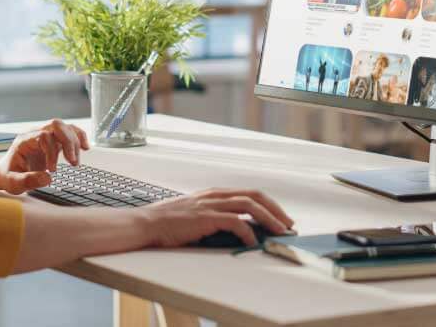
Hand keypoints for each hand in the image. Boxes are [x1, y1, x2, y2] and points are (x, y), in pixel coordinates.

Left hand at [0, 119, 89, 194]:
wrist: (5, 170)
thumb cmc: (8, 175)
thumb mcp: (12, 182)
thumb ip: (27, 181)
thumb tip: (47, 179)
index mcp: (24, 140)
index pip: (43, 136)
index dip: (51, 152)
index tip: (52, 170)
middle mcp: (36, 133)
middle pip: (56, 125)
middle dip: (68, 142)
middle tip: (72, 162)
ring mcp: (46, 135)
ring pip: (65, 127)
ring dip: (74, 142)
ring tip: (75, 162)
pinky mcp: (54, 140)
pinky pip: (69, 132)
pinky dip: (79, 137)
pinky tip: (85, 148)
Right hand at [138, 188, 293, 247]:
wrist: (147, 224)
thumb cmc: (168, 222)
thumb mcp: (195, 213)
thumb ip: (215, 216)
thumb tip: (238, 228)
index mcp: (214, 193)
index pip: (250, 193)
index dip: (269, 204)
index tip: (281, 218)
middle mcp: (215, 195)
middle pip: (255, 195)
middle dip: (275, 209)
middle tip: (288, 224)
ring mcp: (210, 205)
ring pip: (249, 205)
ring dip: (269, 219)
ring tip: (280, 232)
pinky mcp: (205, 217)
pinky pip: (234, 222)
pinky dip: (247, 232)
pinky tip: (252, 242)